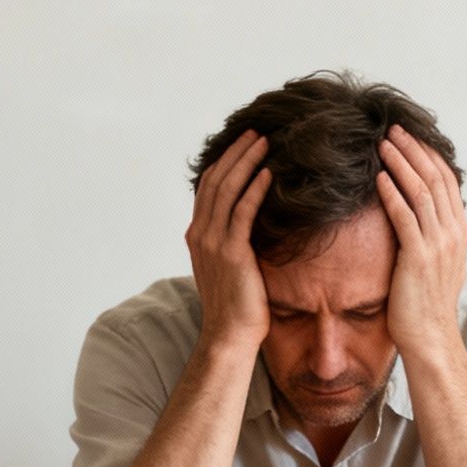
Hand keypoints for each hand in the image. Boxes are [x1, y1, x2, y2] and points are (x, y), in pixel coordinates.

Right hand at [186, 129, 272, 353]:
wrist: (229, 334)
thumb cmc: (236, 304)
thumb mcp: (228, 265)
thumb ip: (232, 241)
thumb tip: (252, 223)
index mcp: (197, 234)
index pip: (207, 187)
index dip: (224, 161)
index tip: (243, 143)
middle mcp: (200, 233)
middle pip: (215, 180)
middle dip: (236, 153)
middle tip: (256, 132)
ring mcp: (213, 242)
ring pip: (227, 190)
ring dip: (246, 162)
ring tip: (265, 143)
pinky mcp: (231, 253)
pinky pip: (243, 212)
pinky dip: (255, 189)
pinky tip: (269, 174)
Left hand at [375, 123, 466, 361]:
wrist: (430, 338)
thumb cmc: (426, 304)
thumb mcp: (436, 263)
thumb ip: (431, 236)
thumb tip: (417, 216)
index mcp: (459, 231)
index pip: (446, 181)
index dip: (428, 155)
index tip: (409, 137)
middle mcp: (454, 233)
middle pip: (435, 178)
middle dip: (414, 150)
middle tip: (393, 129)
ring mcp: (439, 244)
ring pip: (422, 191)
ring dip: (401, 163)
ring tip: (382, 144)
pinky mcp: (419, 257)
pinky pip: (405, 216)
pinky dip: (392, 193)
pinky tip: (379, 177)